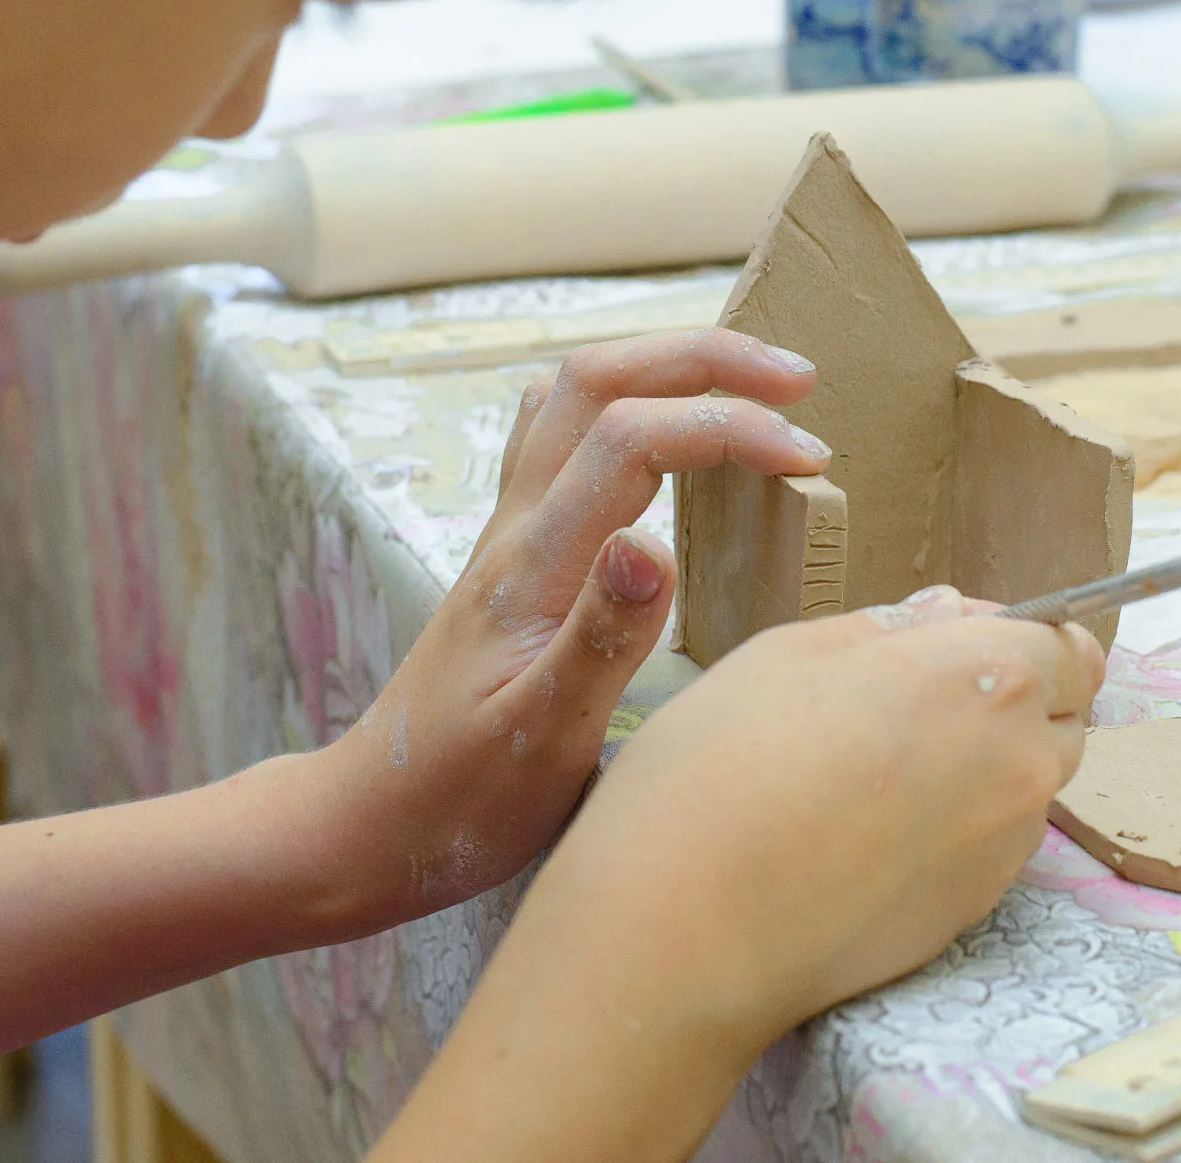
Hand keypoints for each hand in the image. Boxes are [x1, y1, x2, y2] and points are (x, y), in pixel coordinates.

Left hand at [311, 329, 830, 930]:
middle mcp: (515, 527)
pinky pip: (563, 435)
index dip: (727, 426)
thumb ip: (601, 640)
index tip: (810, 459)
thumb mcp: (542, 739)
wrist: (371, 821)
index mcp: (532, 566)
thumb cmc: (460, 798)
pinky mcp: (515, 551)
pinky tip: (671, 437)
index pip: (632, 440)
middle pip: (597, 378)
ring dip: (662, 366)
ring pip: (573, 393)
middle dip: (704, 357)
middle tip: (799, 380)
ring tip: (747, 385)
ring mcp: (509, 532)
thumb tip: (655, 544)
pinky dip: (629, 404)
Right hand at [372, 589, 1107, 1162]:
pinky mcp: (973, 912)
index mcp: (987, 677)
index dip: (1014, 638)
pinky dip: (948, 830)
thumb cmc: (719, 768)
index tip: (950, 645)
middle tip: (901, 707)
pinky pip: (986, 846)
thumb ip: (891, 628)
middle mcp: (1023, 764)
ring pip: (1022, 785)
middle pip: (1057, 716)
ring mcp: (1005, 849)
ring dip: (976, 767)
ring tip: (869, 777)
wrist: (685, 929)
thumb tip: (949, 618)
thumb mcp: (789, 651)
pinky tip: (863, 835)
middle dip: (1005, 701)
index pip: (1067, 645)